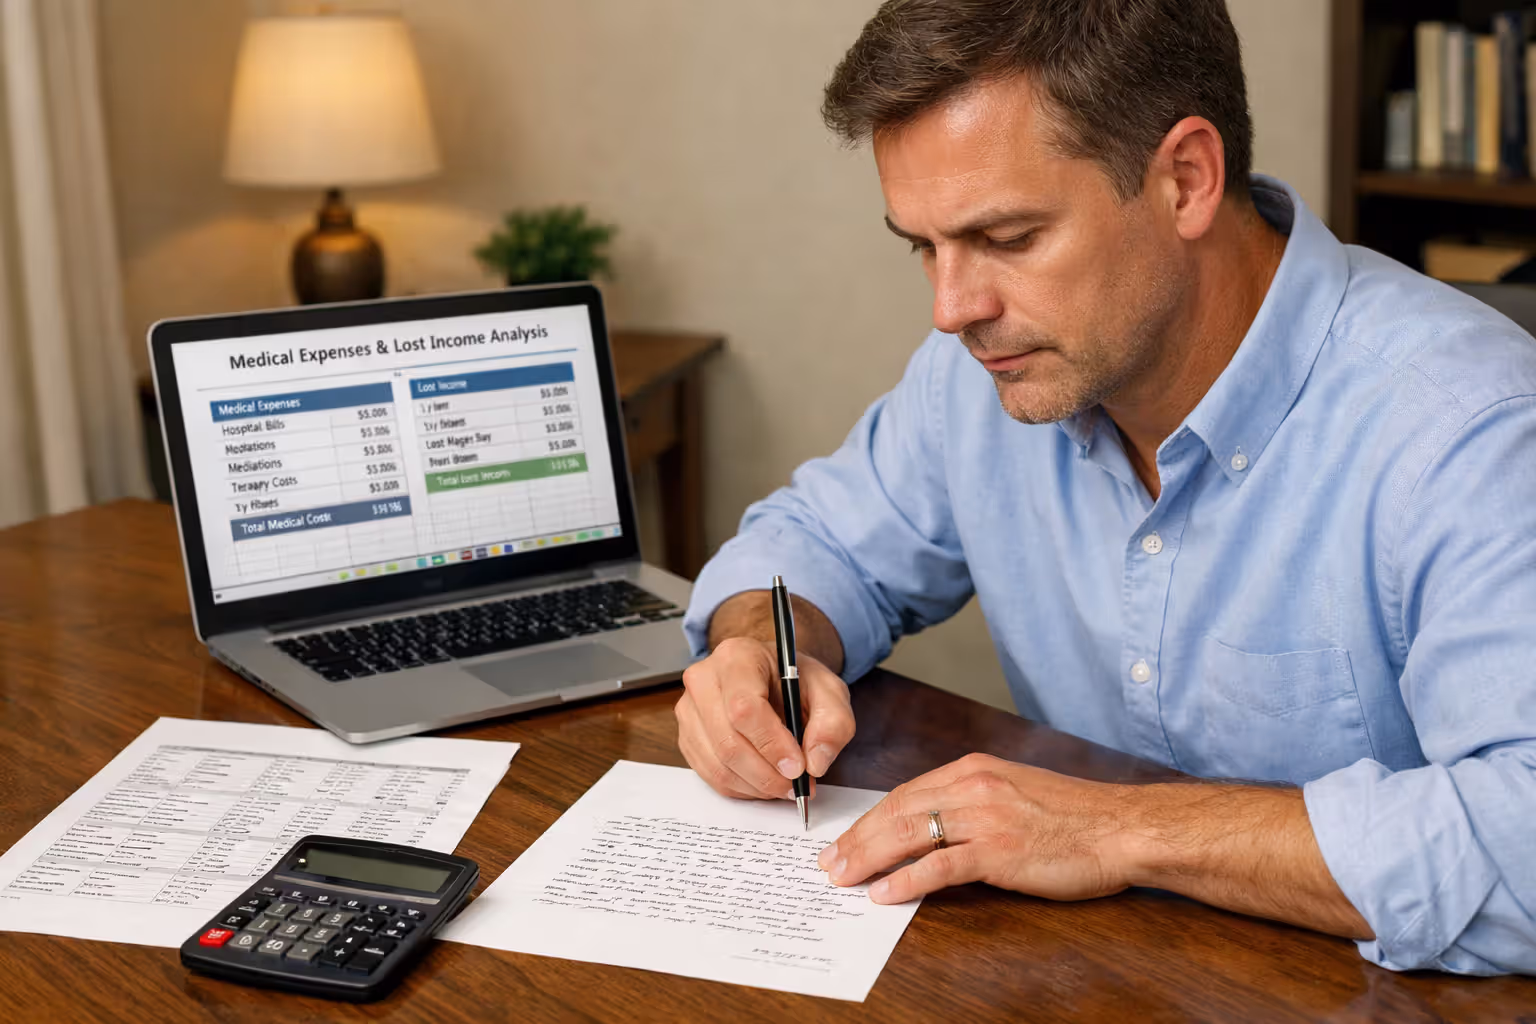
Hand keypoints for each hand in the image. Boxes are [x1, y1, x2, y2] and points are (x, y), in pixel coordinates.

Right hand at [675, 636, 854, 799]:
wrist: (773, 679)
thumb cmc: (796, 682)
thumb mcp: (830, 692)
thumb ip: (833, 723)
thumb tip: (815, 761)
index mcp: (737, 657)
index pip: (744, 707)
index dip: (771, 744)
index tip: (798, 767)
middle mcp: (704, 680)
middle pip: (728, 742)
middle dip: (767, 774)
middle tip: (797, 785)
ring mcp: (690, 710)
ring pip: (718, 765)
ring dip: (757, 786)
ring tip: (786, 785)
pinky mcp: (688, 737)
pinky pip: (711, 775)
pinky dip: (742, 788)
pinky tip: (764, 781)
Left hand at [817, 753, 1133, 903]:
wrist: (1121, 827)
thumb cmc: (1075, 816)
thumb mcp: (1015, 791)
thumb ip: (974, 802)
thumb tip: (935, 827)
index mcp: (974, 769)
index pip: (905, 792)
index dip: (870, 818)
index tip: (847, 838)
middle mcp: (973, 786)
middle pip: (897, 810)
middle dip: (857, 838)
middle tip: (830, 863)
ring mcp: (985, 817)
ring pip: (908, 833)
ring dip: (868, 858)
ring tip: (844, 878)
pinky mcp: (999, 851)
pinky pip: (940, 865)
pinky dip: (906, 880)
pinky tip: (885, 893)